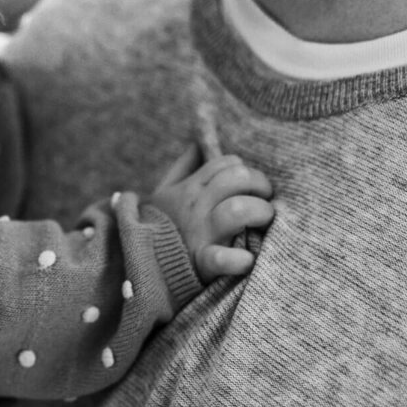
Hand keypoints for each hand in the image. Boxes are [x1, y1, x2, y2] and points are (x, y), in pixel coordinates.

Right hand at [150, 145, 274, 282]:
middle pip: (237, 178)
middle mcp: (197, 206)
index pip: (227, 163)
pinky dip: (238, 260)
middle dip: (260, 184)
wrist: (142, 263)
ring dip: (259, 212)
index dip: (243, 169)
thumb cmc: (162, 226)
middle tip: (265, 199)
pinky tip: (247, 260)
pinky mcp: (202, 262)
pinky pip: (222, 259)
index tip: (248, 185)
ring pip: (237, 210)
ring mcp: (201, 233)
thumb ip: (182, 167)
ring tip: (265, 221)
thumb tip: (197, 143)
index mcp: (191, 188)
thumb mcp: (164, 192)